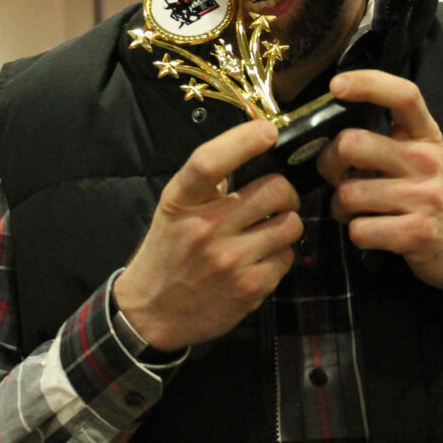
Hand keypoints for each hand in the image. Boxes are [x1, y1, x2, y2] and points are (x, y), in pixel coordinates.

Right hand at [114, 119, 302, 351]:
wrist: (151, 312)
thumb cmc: (169, 250)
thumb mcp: (175, 208)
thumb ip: (209, 184)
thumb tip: (256, 152)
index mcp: (182, 201)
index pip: (210, 161)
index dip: (243, 140)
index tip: (268, 131)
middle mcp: (205, 229)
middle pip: (274, 189)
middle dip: (284, 190)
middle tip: (275, 198)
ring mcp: (229, 261)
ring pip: (291, 223)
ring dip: (286, 222)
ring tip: (268, 228)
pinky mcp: (249, 289)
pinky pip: (288, 256)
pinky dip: (280, 254)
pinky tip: (260, 257)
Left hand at [317, 70, 442, 296]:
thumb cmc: (431, 197)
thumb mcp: (420, 158)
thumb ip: (384, 141)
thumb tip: (330, 134)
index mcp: (425, 136)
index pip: (403, 95)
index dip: (367, 83)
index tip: (337, 86)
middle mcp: (426, 160)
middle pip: (352, 144)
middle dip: (329, 164)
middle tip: (336, 177)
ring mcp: (424, 196)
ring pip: (348, 193)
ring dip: (341, 207)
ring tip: (357, 211)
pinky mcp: (418, 232)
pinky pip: (359, 229)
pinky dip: (356, 233)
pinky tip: (372, 232)